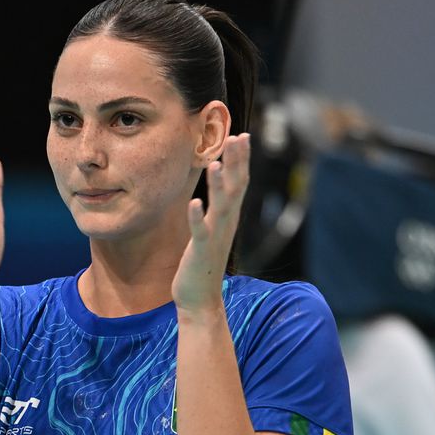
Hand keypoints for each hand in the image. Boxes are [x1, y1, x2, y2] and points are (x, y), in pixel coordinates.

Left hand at [172, 133, 250, 313]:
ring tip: (215, 163)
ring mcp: (215, 237)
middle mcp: (226, 224)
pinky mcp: (200, 251)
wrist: (201, 299)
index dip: (241, 160)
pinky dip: (197, 217)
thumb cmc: (204, 261)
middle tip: (238, 138)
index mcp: (229, 217)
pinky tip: (193, 202)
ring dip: (217, 185)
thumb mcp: (212, 229)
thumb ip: (216, 208)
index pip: (239, 183)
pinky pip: (200, 232)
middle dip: (236, 164)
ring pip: (220, 207)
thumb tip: (217, 186)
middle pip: (235, 189)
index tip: (242, 136)